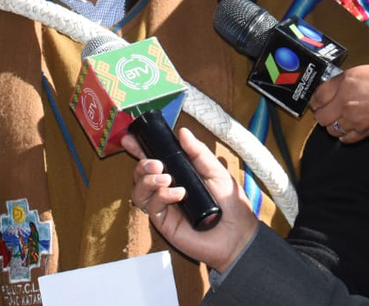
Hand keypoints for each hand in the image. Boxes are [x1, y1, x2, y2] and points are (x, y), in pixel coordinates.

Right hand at [122, 129, 257, 273]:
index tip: (131, 139)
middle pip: (140, 174)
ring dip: (147, 180)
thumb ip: (198, 152)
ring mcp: (164, 206)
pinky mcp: (163, 222)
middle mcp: (167, 189)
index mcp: (178, 174)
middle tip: (157, 164)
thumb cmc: (231, 205)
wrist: (238, 235)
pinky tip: (177, 194)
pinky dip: (161, 196)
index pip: (154, 159)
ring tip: (166, 178)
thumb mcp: (216, 171)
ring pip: (139, 191)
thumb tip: (182, 132)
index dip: (140, 149)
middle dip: (142, 165)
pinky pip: (151, 206)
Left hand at [309, 63, 368, 142]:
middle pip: (320, 116)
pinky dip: (347, 136)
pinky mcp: (365, 132)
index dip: (317, 99)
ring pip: (331, 130)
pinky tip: (353, 129)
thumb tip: (341, 85)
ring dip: (334, 126)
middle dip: (323, 114)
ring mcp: (354, 119)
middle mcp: (346, 101)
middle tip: (329, 111)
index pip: (318, 95)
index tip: (319, 100)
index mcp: (346, 82)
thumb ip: (351, 79)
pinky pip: (347, 139)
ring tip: (342, 120)